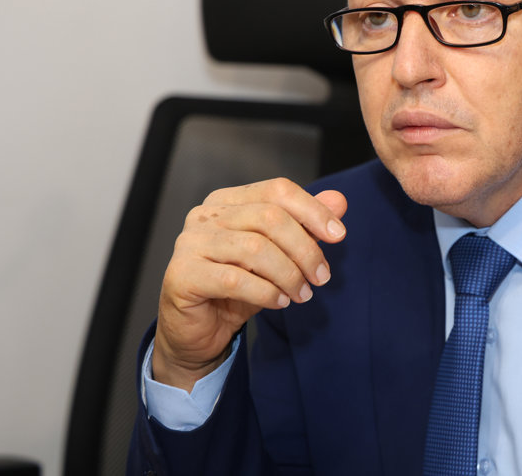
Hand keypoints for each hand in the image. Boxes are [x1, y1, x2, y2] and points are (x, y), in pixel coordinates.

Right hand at [152, 178, 346, 390]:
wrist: (199, 330)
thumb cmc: (238, 288)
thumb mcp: (280, 255)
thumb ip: (306, 226)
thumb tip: (338, 200)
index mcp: (228, 201)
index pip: (277, 191)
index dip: (312, 210)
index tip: (339, 235)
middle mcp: (205, 215)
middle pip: (270, 217)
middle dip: (305, 249)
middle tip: (321, 276)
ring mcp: (189, 243)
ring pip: (255, 248)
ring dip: (289, 274)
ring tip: (302, 294)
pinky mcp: (182, 275)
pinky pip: (234, 280)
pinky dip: (266, 292)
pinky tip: (280, 301)